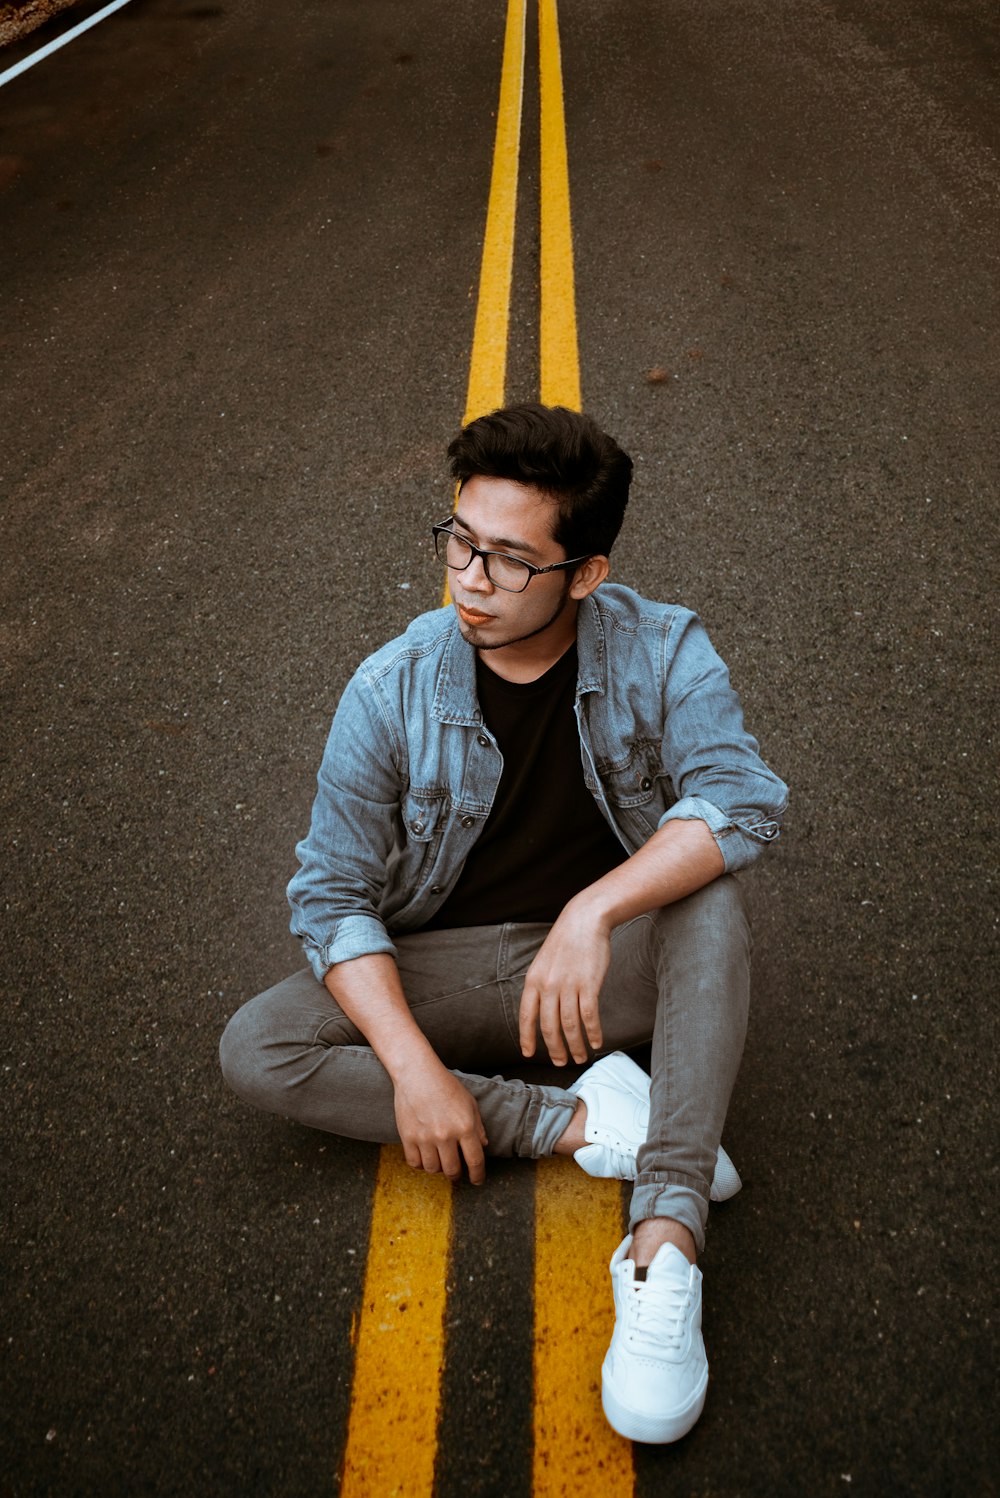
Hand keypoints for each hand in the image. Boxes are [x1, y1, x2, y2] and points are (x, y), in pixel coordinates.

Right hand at [393, 1056, 488, 1184]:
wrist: (417, 1074)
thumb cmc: (446, 1086)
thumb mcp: (469, 1103)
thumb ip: (478, 1126)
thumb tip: (483, 1146)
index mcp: (465, 1126)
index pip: (475, 1160)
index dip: (478, 1175)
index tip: (477, 1181)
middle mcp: (445, 1135)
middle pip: (452, 1170)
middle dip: (456, 1175)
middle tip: (456, 1173)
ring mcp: (425, 1137)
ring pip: (433, 1169)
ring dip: (438, 1169)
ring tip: (440, 1161)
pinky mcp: (408, 1137)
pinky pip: (414, 1163)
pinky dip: (421, 1164)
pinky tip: (425, 1157)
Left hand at [518, 901, 610, 1064]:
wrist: (584, 920)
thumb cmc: (565, 942)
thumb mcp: (544, 962)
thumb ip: (541, 986)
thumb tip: (542, 1012)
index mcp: (533, 980)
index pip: (526, 1016)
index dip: (527, 1037)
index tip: (528, 1054)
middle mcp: (548, 985)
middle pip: (549, 1026)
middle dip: (554, 1049)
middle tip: (560, 1062)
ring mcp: (568, 985)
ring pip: (570, 1026)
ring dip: (576, 1046)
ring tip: (580, 1058)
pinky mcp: (589, 984)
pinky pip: (589, 1016)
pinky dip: (593, 1032)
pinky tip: (597, 1042)